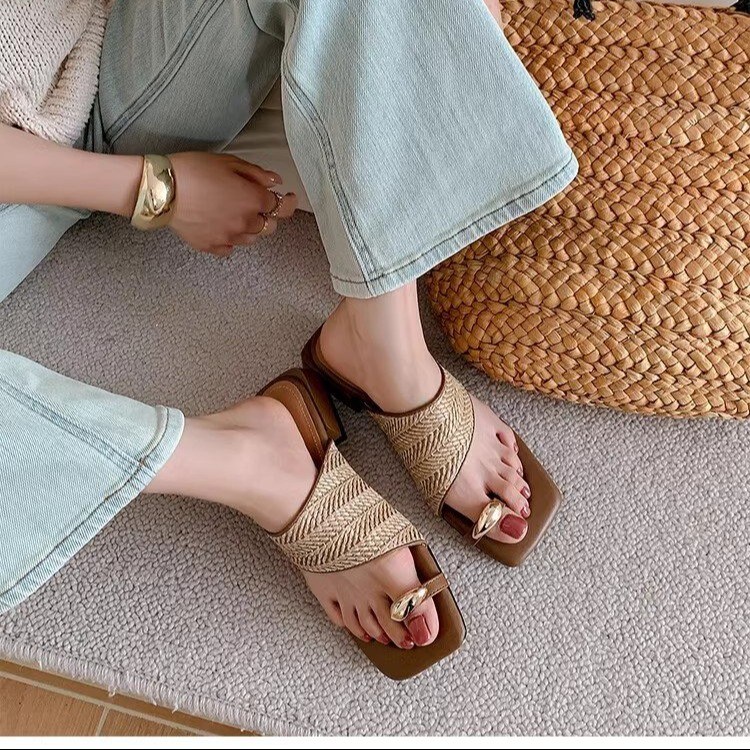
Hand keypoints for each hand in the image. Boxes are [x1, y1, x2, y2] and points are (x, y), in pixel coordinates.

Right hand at [167, 152, 297, 255]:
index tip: (286, 198)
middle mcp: (245, 223)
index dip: (283, 200)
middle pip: (268, 226)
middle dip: (265, 215)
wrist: (161, 189)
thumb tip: (276, 182)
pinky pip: (229, 248)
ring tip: (233, 214)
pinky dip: (229, 240)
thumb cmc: (192, 170)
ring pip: (251, 239)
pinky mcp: (212, 246)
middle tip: (253, 204)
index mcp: (253, 200)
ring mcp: (229, 237)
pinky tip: (220, 227)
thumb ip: (256, 174)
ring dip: (249, 228)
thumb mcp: (228, 162)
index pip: (279, 206)